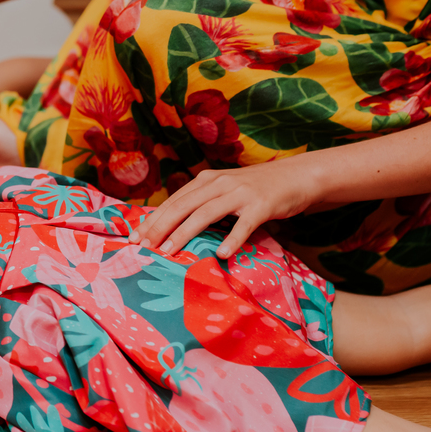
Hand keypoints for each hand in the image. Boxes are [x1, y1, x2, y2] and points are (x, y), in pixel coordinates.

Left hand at [128, 160, 320, 258]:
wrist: (296, 177)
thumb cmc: (255, 190)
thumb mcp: (223, 192)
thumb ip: (201, 204)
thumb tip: (171, 226)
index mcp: (205, 181)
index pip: (172, 202)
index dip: (152, 220)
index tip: (134, 238)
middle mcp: (218, 183)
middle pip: (182, 206)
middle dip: (160, 227)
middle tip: (143, 247)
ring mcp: (240, 193)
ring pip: (205, 214)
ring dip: (185, 233)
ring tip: (169, 251)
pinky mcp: (262, 205)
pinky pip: (244, 225)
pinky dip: (232, 239)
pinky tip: (221, 254)